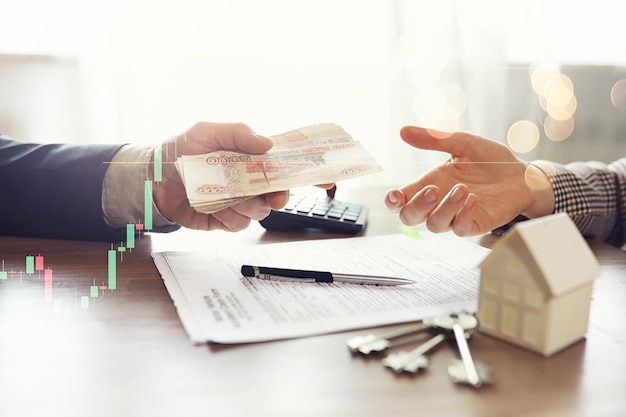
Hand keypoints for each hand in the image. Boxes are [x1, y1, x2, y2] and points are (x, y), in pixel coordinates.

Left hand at [151, 122, 289, 231]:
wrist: (153, 177)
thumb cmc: (180, 150)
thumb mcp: (206, 131)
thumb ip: (237, 133)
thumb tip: (266, 143)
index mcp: (249, 160)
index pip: (278, 171)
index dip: (285, 179)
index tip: (282, 184)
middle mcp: (247, 183)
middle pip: (273, 196)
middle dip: (269, 197)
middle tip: (258, 194)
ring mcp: (237, 203)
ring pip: (257, 212)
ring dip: (242, 205)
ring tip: (219, 193)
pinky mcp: (224, 220)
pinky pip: (237, 224)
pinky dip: (226, 217)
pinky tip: (211, 206)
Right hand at [384, 126, 553, 235]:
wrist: (521, 175)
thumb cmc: (490, 160)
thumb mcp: (462, 143)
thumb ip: (433, 138)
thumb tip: (404, 131)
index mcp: (430, 183)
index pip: (401, 200)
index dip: (392, 202)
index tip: (395, 195)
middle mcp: (438, 203)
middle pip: (410, 218)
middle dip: (416, 206)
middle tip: (433, 190)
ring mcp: (455, 215)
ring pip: (434, 225)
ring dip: (444, 208)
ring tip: (463, 189)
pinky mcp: (473, 224)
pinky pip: (459, 229)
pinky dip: (462, 215)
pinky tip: (473, 199)